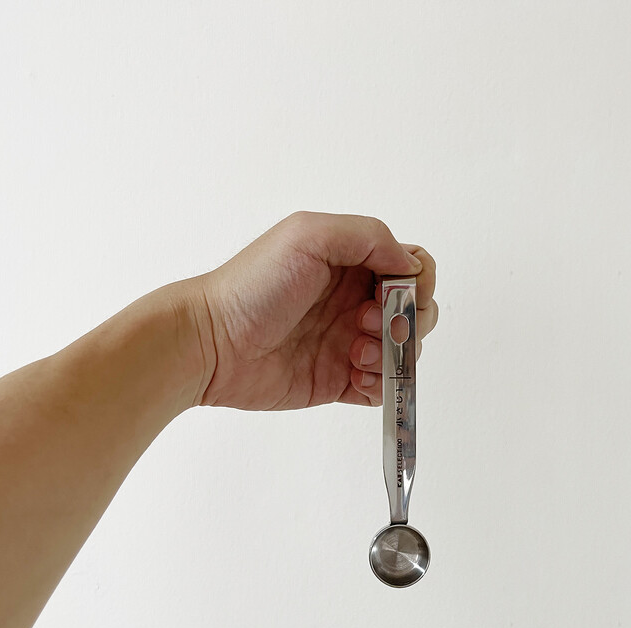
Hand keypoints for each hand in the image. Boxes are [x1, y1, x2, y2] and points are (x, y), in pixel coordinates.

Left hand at [186, 212, 437, 409]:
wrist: (212, 344)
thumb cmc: (251, 286)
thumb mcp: (309, 236)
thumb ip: (369, 237)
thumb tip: (410, 264)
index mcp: (352, 262)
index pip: (413, 265)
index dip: (417, 280)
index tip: (394, 292)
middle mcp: (355, 300)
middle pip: (417, 311)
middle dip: (407, 320)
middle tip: (365, 322)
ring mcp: (349, 342)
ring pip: (405, 351)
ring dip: (394, 354)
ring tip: (355, 353)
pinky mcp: (339, 380)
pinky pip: (383, 387)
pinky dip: (382, 384)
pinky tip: (353, 376)